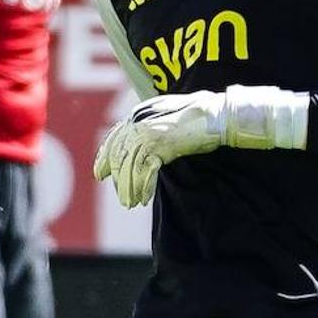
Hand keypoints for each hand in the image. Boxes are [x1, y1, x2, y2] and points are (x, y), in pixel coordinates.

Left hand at [93, 91, 224, 207]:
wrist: (216, 115)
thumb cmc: (196, 119)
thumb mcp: (167, 123)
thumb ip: (150, 131)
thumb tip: (136, 151)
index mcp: (138, 114)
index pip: (114, 138)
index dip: (105, 158)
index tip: (100, 174)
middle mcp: (138, 122)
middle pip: (120, 156)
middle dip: (119, 180)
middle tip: (123, 198)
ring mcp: (148, 133)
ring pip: (130, 167)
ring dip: (130, 188)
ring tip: (131, 203)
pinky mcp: (160, 144)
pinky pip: (145, 171)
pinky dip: (144, 187)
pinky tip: (144, 199)